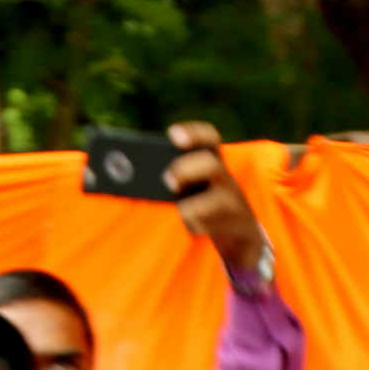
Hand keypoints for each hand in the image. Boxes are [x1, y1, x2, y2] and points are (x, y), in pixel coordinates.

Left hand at [165, 122, 268, 278]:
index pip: (209, 140)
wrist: (241, 235)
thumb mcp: (195, 188)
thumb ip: (173, 179)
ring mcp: (234, 203)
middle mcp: (225, 180)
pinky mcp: (236, 226)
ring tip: (181, 210)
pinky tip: (191, 228)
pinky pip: (219, 226)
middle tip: (168, 180)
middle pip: (212, 166)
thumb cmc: (207, 206)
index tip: (172, 134)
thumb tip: (126, 176)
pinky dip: (201, 227)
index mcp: (214, 164)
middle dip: (189, 170)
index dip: (194, 134)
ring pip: (219, 200)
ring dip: (196, 205)